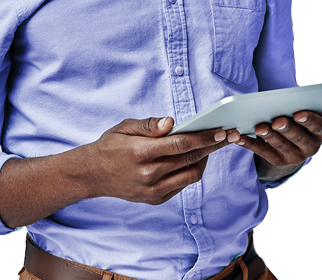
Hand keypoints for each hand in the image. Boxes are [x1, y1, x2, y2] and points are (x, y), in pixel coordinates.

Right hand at [79, 116, 230, 204]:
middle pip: (190, 159)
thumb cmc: (111, 146)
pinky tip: (194, 158)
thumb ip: (149, 125)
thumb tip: (172, 122)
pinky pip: (182, 185)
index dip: (204, 137)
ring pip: (191, 175)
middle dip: (212, 146)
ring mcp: (152, 190)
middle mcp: (148, 175)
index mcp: (141, 153)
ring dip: (204, 160)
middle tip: (229, 135)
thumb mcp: (125, 127)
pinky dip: (192, 171)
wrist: (92, 174)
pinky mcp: (155, 199)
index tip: (221, 131)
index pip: (181, 144)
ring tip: (210, 146)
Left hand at [226, 99, 321, 178]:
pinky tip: (238, 135)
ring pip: (279, 146)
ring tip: (258, 127)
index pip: (317, 126)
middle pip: (297, 138)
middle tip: (276, 120)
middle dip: (286, 129)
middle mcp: (310, 147)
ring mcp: (293, 156)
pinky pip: (261, 152)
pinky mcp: (276, 161)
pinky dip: (249, 144)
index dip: (308, 120)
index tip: (299, 113)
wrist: (296, 143)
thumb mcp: (319, 111)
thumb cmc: (306, 120)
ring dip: (268, 136)